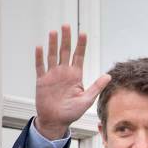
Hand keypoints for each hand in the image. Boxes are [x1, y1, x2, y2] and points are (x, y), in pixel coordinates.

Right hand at [34, 24, 110, 139]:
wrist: (56, 121)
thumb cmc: (71, 112)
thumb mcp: (87, 100)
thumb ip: (96, 87)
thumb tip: (108, 76)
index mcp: (75, 76)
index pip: (79, 56)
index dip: (81, 45)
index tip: (83, 33)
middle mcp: (64, 73)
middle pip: (65, 51)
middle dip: (66, 39)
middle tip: (67, 26)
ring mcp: (52, 75)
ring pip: (52, 55)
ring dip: (53, 44)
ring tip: (54, 32)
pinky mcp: (42, 80)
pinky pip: (40, 66)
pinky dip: (39, 57)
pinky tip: (40, 47)